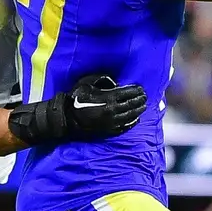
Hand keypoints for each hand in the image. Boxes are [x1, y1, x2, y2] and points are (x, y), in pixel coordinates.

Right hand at [8, 75, 147, 146]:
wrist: (67, 119)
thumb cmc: (75, 98)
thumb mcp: (87, 82)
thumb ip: (102, 79)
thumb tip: (114, 82)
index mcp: (109, 98)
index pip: (129, 93)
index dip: (136, 90)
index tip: (140, 88)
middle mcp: (114, 110)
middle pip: (132, 104)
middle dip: (140, 100)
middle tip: (144, 97)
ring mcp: (112, 122)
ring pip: (131, 116)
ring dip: (139, 111)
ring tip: (143, 107)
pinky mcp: (109, 131)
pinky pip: (125, 127)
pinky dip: (132, 122)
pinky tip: (136, 119)